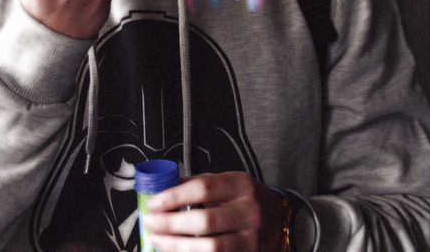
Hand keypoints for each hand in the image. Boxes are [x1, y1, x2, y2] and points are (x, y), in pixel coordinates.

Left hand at [141, 172, 284, 250]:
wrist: (280, 219)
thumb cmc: (245, 199)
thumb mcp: (229, 183)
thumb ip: (199, 184)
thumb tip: (163, 190)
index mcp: (241, 185)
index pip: (203, 188)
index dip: (174, 196)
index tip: (154, 203)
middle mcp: (249, 211)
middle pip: (204, 221)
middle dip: (171, 224)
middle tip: (149, 224)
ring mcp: (251, 238)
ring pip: (210, 247)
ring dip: (177, 246)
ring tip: (157, 240)